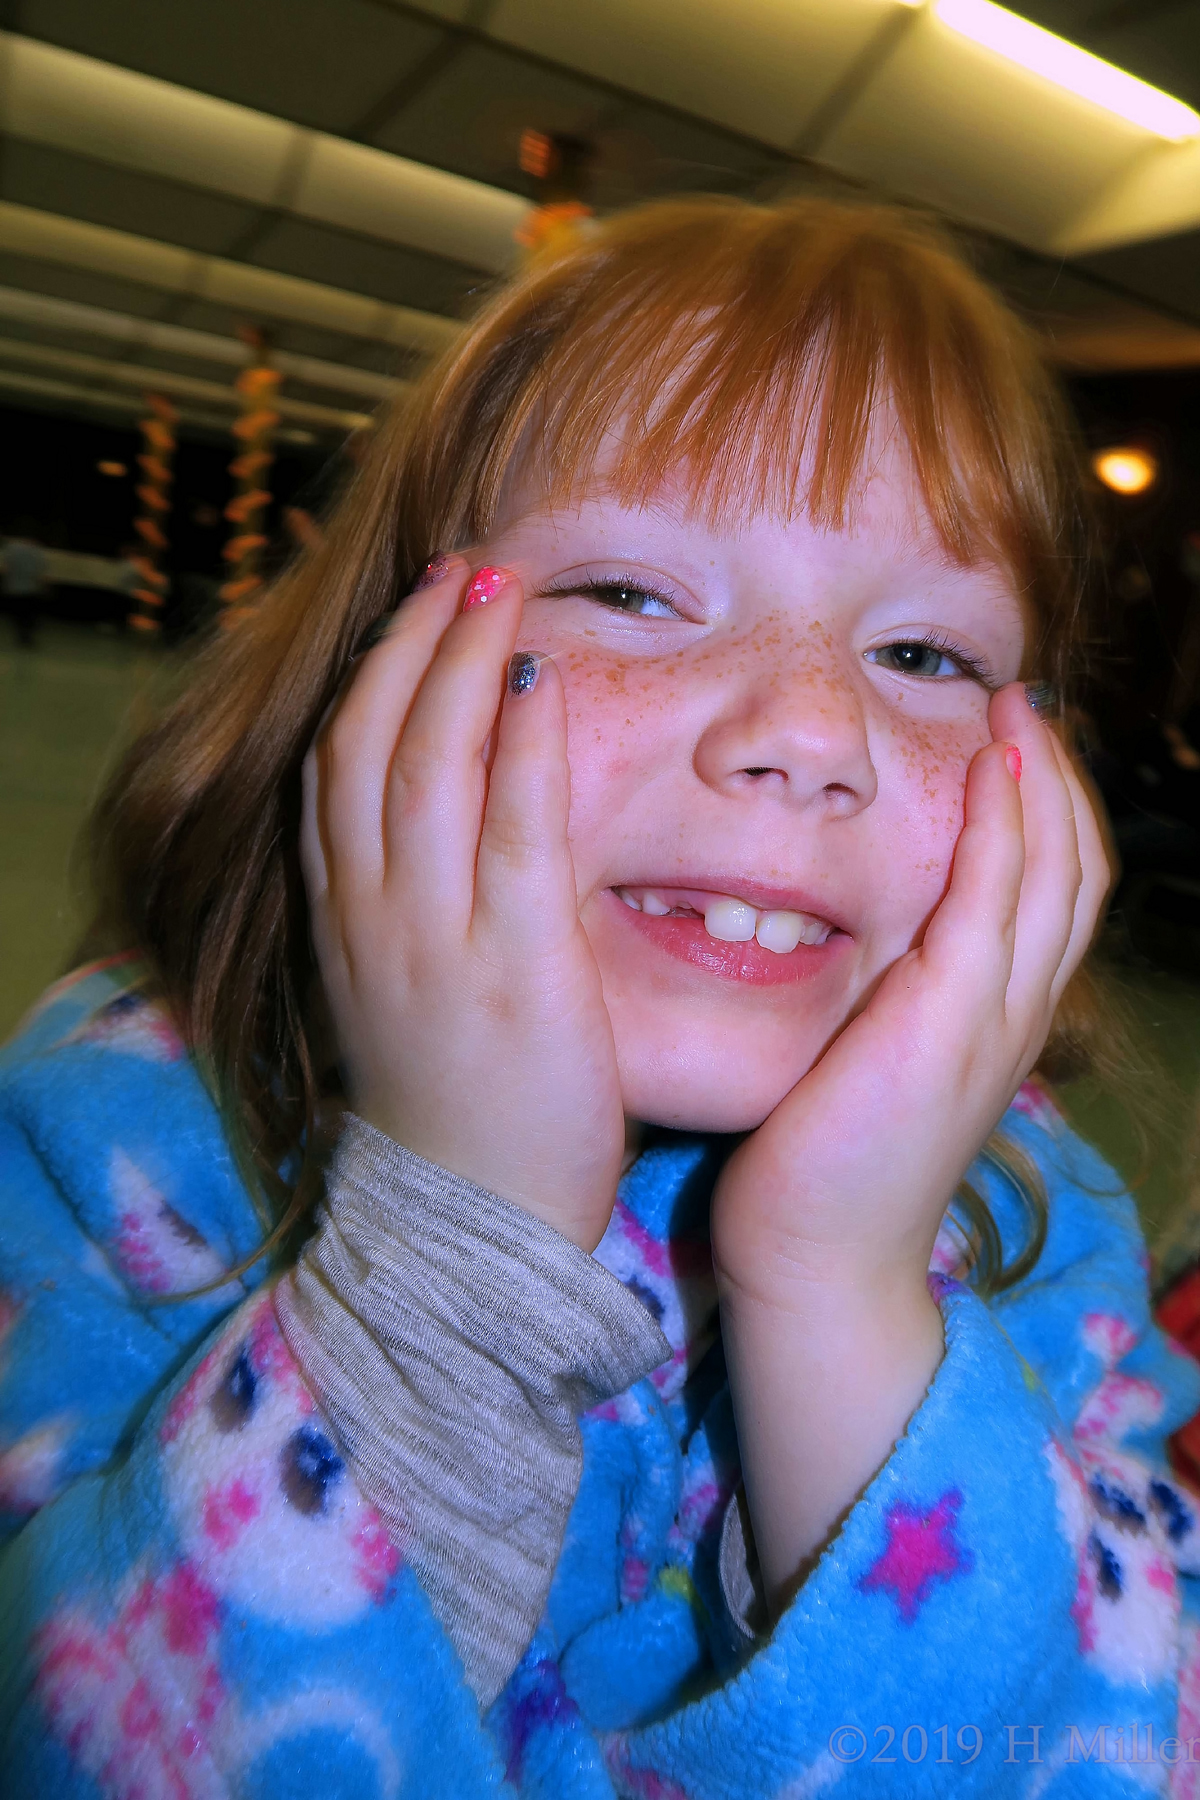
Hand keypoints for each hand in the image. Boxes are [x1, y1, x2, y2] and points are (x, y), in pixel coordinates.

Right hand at [300, 560, 624, 1251]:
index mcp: (347, 918)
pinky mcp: (512, 970)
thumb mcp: (409, 988)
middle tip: (466, 568)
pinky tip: (540, 680)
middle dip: (414, 643)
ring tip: (497, 588)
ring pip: (422, 767)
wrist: (475, 1226)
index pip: (338, 767)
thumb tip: (463, 814)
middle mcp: (372, 916)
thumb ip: (419, 900)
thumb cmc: (463, 1101)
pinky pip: (512, 832)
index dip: (377, 674)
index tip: (423, 609)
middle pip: (370, 742)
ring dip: (458, 664)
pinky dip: (520, 745)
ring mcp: (432, 941)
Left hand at [711, 682, 1109, 1304]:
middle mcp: (1017, 1013)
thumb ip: (895, 996)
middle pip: (1076, 867)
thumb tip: (877, 939)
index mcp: (1000, 1019)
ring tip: (1012, 709)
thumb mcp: (877, 1059)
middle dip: (1056, 774)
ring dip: (1039, 778)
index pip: (1057, 891)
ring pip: (1055, 871)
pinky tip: (987, 767)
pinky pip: (994, 899)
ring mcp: (995, 1018)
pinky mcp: (949, 1022)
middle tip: (1021, 702)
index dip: (1047, 808)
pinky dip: (1003, 824)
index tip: (1011, 742)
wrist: (820, 1259)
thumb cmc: (828, 1163)